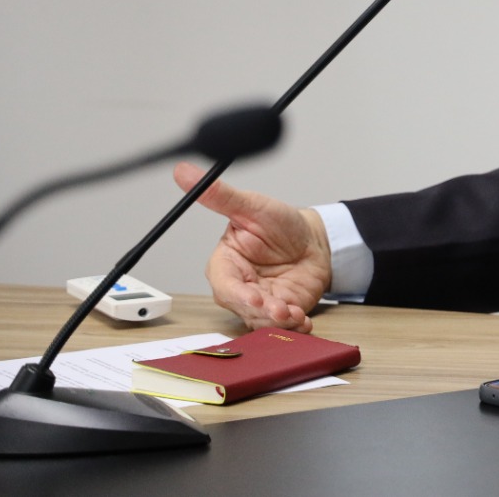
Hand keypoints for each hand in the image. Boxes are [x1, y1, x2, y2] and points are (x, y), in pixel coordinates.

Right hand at [172, 161, 331, 331]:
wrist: (315, 241)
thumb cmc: (280, 224)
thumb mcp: (252, 206)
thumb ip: (218, 195)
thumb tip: (184, 172)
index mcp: (226, 264)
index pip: (224, 285)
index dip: (238, 294)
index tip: (255, 298)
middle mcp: (240, 287)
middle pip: (241, 308)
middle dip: (261, 311)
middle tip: (279, 308)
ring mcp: (260, 303)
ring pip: (261, 321)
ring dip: (278, 321)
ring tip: (294, 313)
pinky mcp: (281, 312)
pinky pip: (282, 327)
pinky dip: (293, 326)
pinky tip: (303, 321)